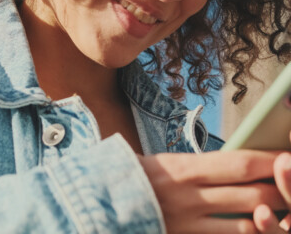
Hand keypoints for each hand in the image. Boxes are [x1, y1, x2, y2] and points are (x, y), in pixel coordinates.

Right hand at [139, 150, 285, 233]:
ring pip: (246, 225)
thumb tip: (242, 165)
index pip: (237, 163)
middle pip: (249, 193)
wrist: (110, 199)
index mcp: (184, 168)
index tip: (286, 156)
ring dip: (271, 219)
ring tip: (285, 211)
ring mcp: (188, 223)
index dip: (267, 162)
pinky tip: (258, 228)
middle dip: (279, 190)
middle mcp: (189, 195)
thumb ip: (206, 166)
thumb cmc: (143, 175)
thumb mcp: (172, 163)